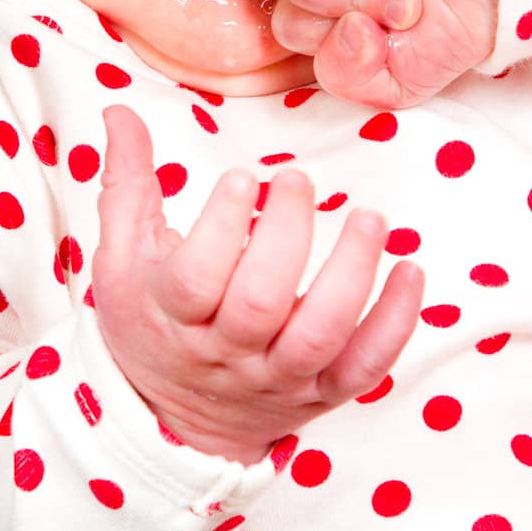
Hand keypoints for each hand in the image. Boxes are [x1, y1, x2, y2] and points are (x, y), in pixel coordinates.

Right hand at [91, 107, 422, 465]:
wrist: (171, 419)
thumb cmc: (149, 322)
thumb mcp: (121, 257)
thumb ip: (127, 183)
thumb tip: (121, 111)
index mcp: (173, 316)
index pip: (195, 279)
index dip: (220, 228)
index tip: (242, 177)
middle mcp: (226, 352)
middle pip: (259, 304)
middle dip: (286, 238)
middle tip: (299, 180)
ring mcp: (276, 377)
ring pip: (318, 335)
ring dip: (350, 275)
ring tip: (369, 218)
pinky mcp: (319, 393)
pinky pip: (364, 368)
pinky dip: (394, 324)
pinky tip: (410, 272)